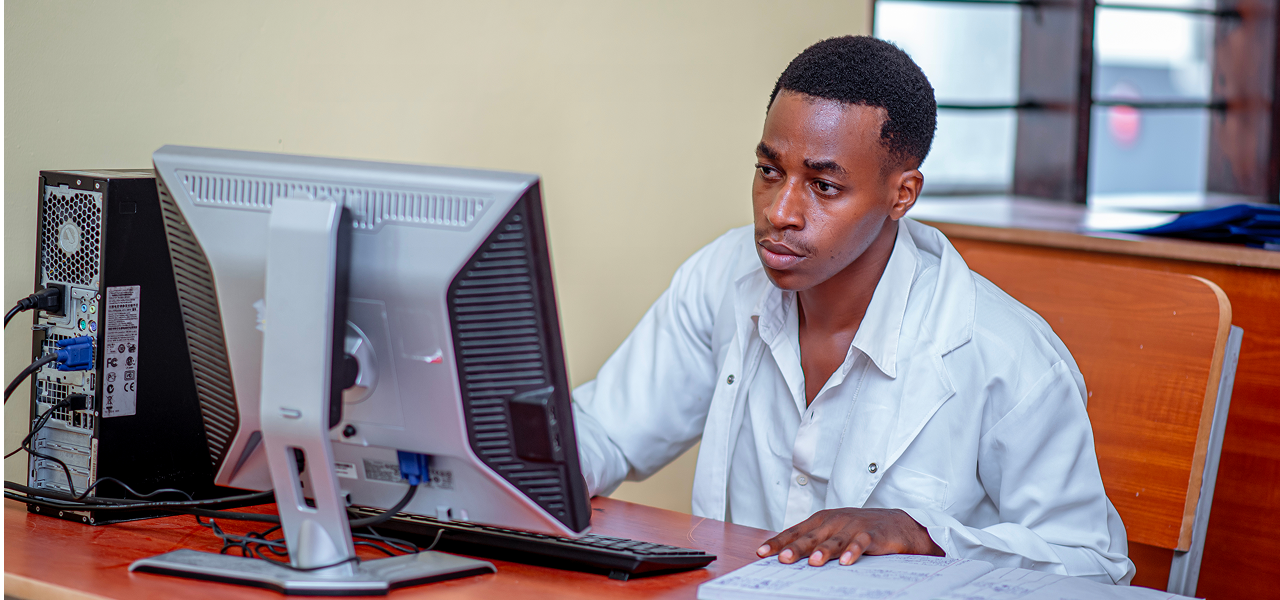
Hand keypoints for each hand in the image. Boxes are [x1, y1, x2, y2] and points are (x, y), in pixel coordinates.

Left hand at [756, 508, 943, 566]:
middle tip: (781, 558)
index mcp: (821, 521)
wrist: (897, 524)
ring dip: (823, 550)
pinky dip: (854, 551)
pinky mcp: (872, 533)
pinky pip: (861, 543)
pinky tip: (846, 561)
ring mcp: (853, 526)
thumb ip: (813, 542)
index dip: (777, 542)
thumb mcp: (833, 533)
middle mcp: (834, 521)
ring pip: (834, 540)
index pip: (795, 532)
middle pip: (811, 536)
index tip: (760, 553)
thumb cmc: (858, 530)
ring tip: (813, 562)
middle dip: (795, 547)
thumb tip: (784, 558)